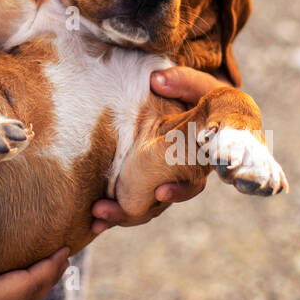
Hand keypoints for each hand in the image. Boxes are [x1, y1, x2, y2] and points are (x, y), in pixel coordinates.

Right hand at [0, 223, 68, 299]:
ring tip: (39, 264)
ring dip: (32, 282)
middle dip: (48, 276)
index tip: (65, 248)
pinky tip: (1, 275)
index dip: (49, 268)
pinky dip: (12, 285)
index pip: (29, 284)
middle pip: (28, 295)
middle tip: (61, 256)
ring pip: (14, 299)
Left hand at [90, 66, 227, 232]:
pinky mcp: (143, 181)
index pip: (190, 182)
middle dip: (132, 212)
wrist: (202, 113)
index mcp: (198, 160)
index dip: (177, 191)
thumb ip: (184, 82)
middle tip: (105, 210)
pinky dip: (114, 209)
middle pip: (158, 204)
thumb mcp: (203, 88)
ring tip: (95, 217)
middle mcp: (179, 177)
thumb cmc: (206, 99)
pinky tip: (94, 219)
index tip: (159, 193)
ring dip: (118, 214)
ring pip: (142, 208)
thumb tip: (155, 80)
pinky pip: (130, 203)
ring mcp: (160, 181)